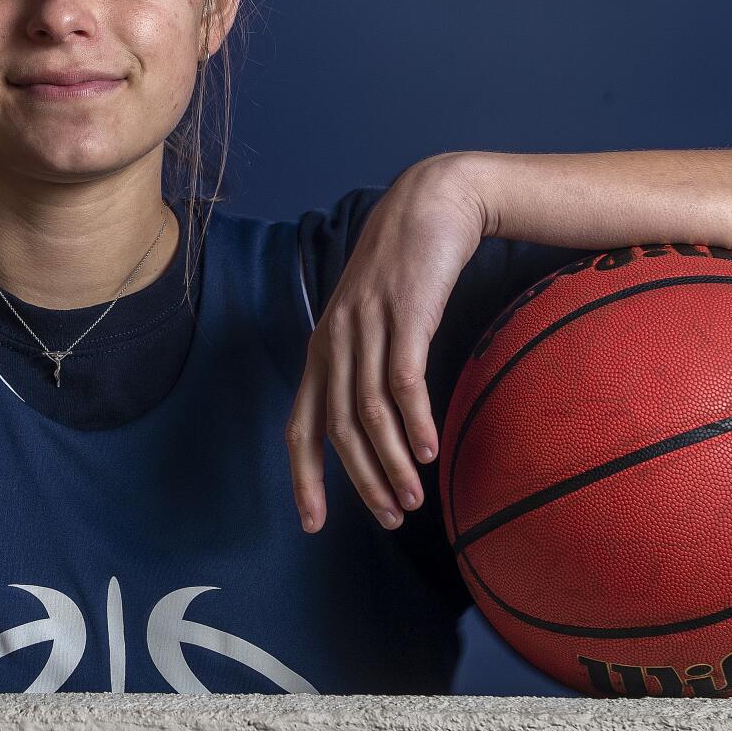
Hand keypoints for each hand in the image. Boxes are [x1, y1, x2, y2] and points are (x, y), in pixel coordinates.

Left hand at [286, 153, 488, 532]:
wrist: (431, 206)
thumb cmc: (405, 272)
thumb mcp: (373, 322)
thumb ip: (366, 368)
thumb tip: (375, 428)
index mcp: (322, 351)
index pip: (300, 427)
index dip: (304, 478)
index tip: (312, 524)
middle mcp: (335, 342)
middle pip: (337, 430)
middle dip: (360, 482)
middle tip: (389, 519)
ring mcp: (366, 327)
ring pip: (368, 412)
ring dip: (389, 464)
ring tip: (412, 501)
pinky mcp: (403, 315)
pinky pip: (402, 380)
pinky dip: (413, 421)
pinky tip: (427, 451)